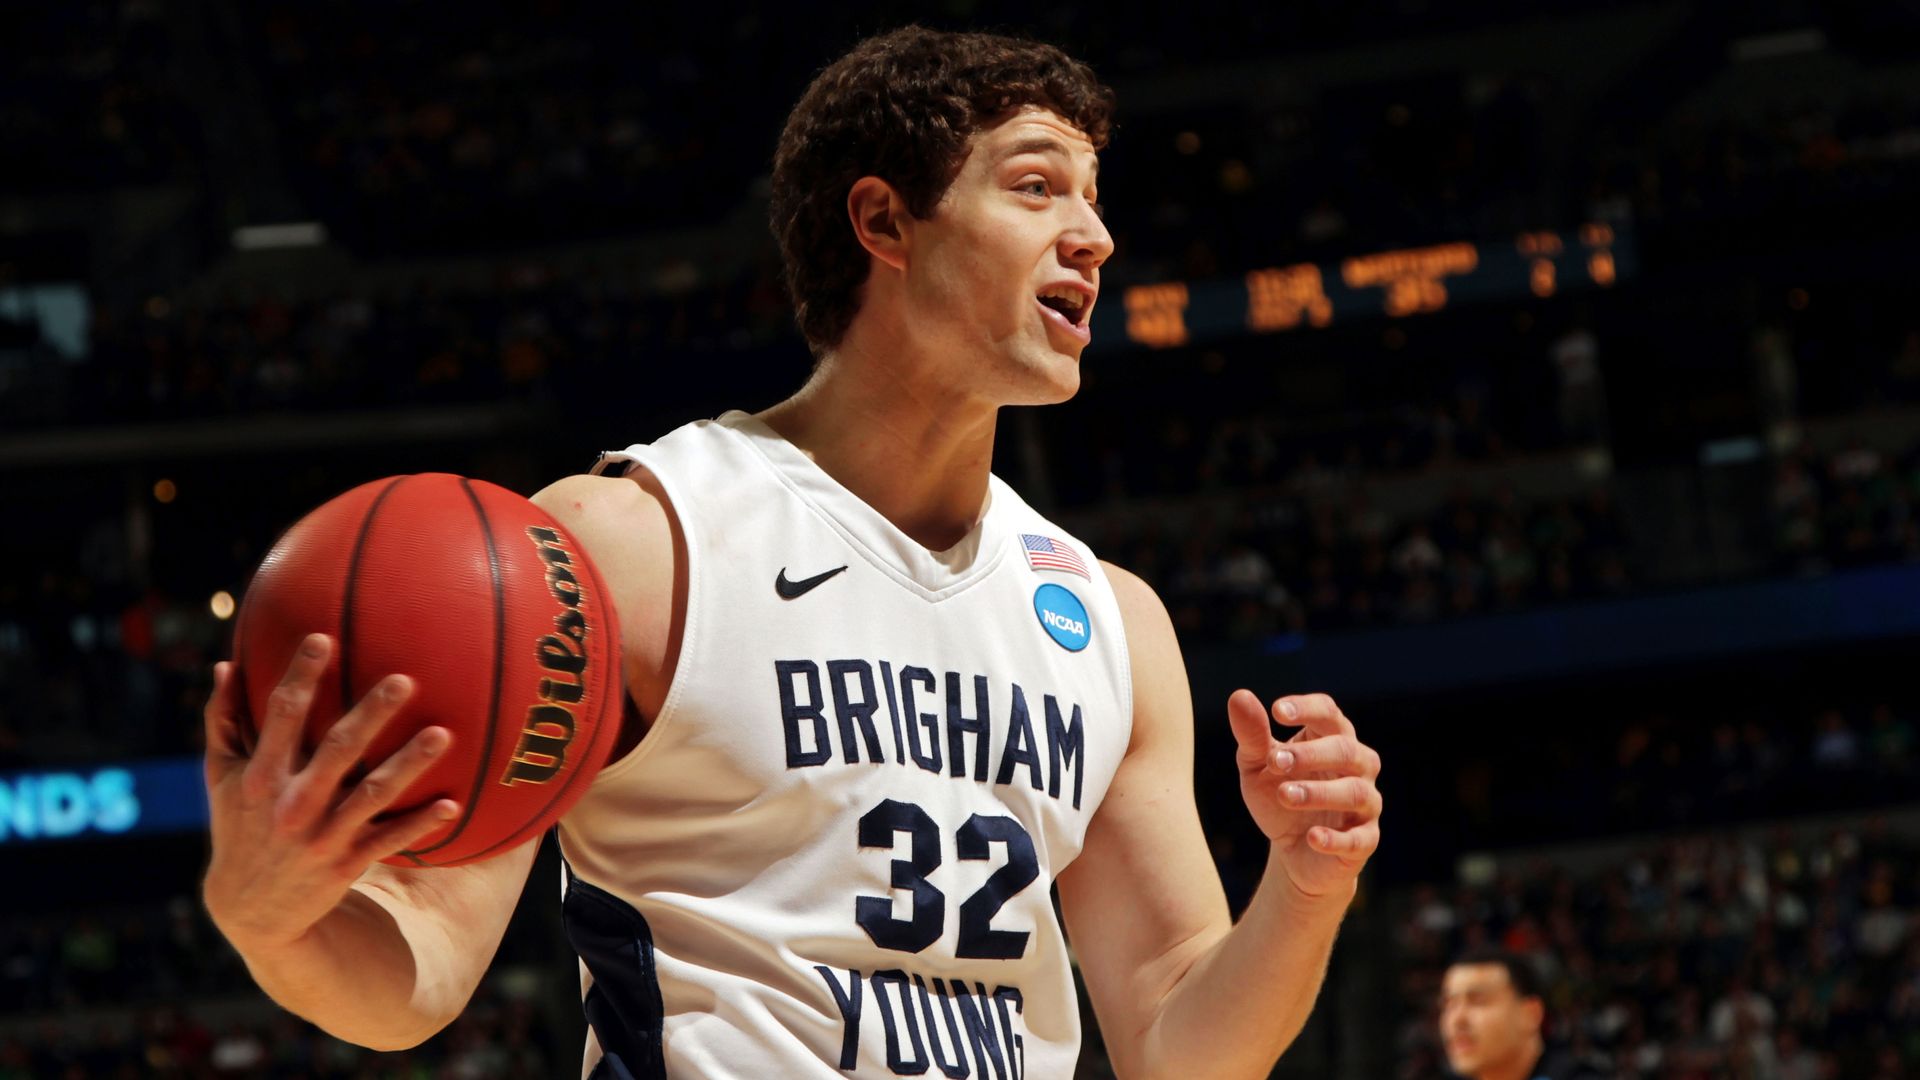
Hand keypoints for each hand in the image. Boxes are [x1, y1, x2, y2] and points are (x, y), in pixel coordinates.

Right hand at [202, 634, 458, 951]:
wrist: (252, 909)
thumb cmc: (239, 826)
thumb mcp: (220, 778)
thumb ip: (223, 720)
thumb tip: (227, 663)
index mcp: (260, 776)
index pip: (281, 717)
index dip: (301, 678)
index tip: (323, 639)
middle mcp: (291, 804)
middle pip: (337, 751)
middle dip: (371, 714)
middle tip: (405, 679)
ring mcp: (321, 835)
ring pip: (371, 795)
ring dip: (408, 765)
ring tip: (443, 734)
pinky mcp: (345, 863)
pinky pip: (388, 840)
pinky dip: (418, 825)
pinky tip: (453, 805)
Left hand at [1227, 690, 1381, 899]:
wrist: (1293, 851)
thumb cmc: (1278, 797)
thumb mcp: (1258, 767)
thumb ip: (1252, 735)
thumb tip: (1239, 696)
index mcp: (1331, 738)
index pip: (1329, 713)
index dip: (1307, 709)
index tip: (1277, 711)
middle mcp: (1357, 766)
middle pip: (1345, 750)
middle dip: (1311, 754)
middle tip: (1276, 762)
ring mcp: (1365, 804)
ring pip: (1355, 791)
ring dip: (1319, 793)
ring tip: (1285, 795)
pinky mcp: (1365, 840)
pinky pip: (1359, 838)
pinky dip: (1336, 838)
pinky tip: (1312, 837)